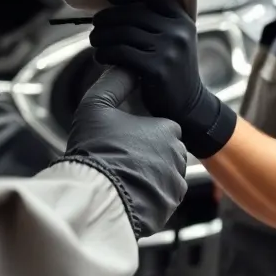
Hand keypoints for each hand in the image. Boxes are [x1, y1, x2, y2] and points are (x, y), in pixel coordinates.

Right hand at [60, 66, 187, 239]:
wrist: (96, 198)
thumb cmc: (96, 150)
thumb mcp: (97, 105)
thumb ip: (114, 82)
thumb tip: (127, 67)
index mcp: (168, 128)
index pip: (161, 125)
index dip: (139, 131)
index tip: (122, 138)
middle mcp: (179, 155)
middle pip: (164, 150)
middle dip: (147, 154)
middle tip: (120, 158)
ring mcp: (176, 184)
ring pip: (164, 174)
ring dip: (149, 176)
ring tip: (121, 178)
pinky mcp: (170, 208)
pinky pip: (161, 198)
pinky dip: (148, 196)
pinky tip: (127, 194)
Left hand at [89, 0, 236, 159]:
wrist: (189, 106)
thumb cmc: (173, 69)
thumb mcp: (174, 40)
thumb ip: (156, 22)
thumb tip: (116, 5)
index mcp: (182, 19)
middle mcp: (178, 31)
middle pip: (132, 13)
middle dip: (107, 17)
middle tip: (95, 25)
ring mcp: (169, 50)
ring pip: (123, 33)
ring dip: (102, 36)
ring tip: (95, 41)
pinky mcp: (157, 69)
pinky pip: (121, 53)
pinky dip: (105, 53)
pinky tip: (100, 57)